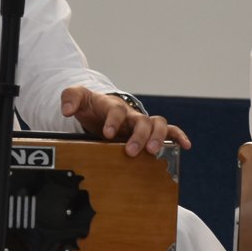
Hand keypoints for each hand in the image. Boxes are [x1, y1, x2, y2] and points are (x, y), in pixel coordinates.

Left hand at [60, 86, 189, 156]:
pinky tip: (185, 146)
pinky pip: (170, 131)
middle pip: (142, 120)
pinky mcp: (151, 132)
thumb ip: (70, 98)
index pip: (117, 110)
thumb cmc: (92, 108)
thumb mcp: (79, 100)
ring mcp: (143, 123)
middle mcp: (131, 114)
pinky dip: (179, 137)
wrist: (103, 111)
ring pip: (158, 124)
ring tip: (152, 152)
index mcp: (113, 107)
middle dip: (139, 135)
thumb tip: (66, 110)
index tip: (108, 134)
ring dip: (158, 138)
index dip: (114, 121)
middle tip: (131, 151)